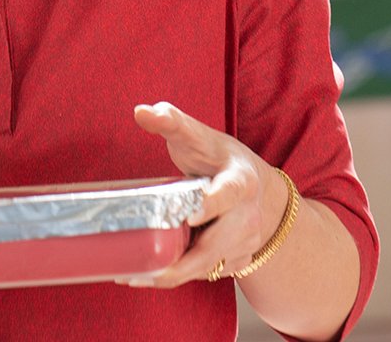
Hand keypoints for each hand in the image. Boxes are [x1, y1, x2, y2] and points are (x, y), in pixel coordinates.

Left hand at [121, 102, 286, 288]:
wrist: (258, 187)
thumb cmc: (219, 158)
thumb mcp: (199, 136)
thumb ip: (171, 121)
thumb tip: (141, 112)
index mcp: (241, 181)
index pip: (229, 194)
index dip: (212, 205)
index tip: (190, 215)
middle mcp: (249, 216)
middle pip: (216, 245)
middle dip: (180, 262)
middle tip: (143, 267)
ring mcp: (245, 243)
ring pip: (207, 267)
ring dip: (171, 275)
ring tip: (132, 275)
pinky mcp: (236, 262)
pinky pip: (205, 275)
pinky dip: (177, 278)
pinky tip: (146, 275)